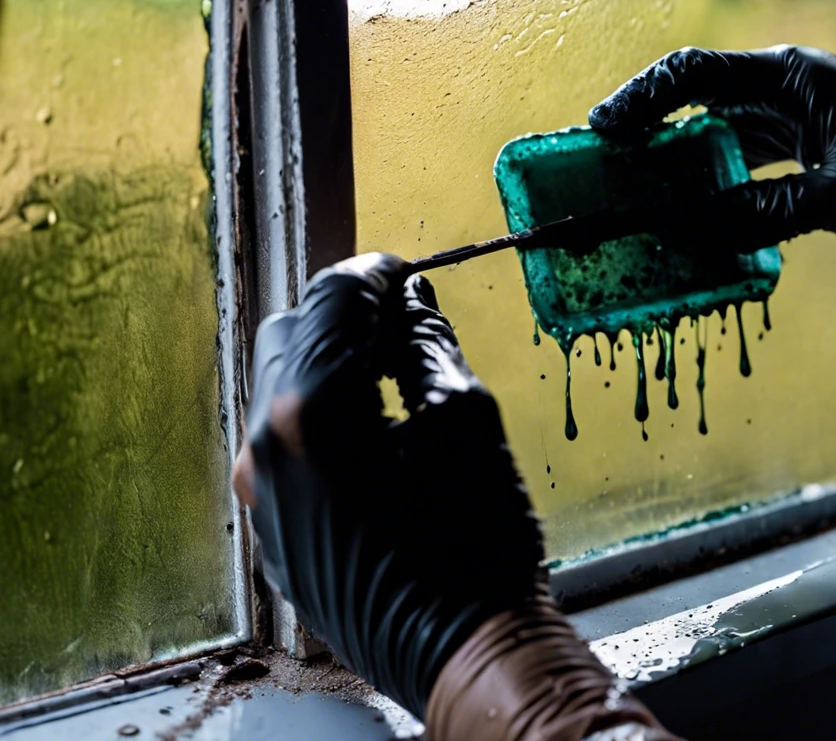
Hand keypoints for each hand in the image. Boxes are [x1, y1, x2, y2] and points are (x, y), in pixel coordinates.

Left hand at [234, 254, 680, 739]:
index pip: (331, 301)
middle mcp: (267, 450)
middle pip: (291, 334)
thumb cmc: (481, 544)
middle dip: (343, 316)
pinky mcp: (273, 532)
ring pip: (279, 391)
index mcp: (313, 413)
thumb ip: (430, 347)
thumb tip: (414, 305)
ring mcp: (262, 497)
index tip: (405, 274)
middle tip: (401, 323)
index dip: (373, 274)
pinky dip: (319, 420)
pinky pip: (283, 449)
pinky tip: (372, 434)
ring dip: (328, 366)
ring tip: (389, 376)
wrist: (466, 654)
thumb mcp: (469, 422)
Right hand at [589, 45, 835, 248]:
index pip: (693, 73)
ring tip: (620, 205)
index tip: (603, 129)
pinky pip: (714, 159)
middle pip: (678, 104)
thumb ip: (781, 211)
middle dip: (633, 137)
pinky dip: (688, 186)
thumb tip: (706, 235)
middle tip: (593, 177)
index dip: (642, 98)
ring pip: (691, 135)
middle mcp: (760, 90)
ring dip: (657, 167)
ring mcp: (760, 114)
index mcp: (778, 78)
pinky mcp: (763, 141)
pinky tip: (669, 217)